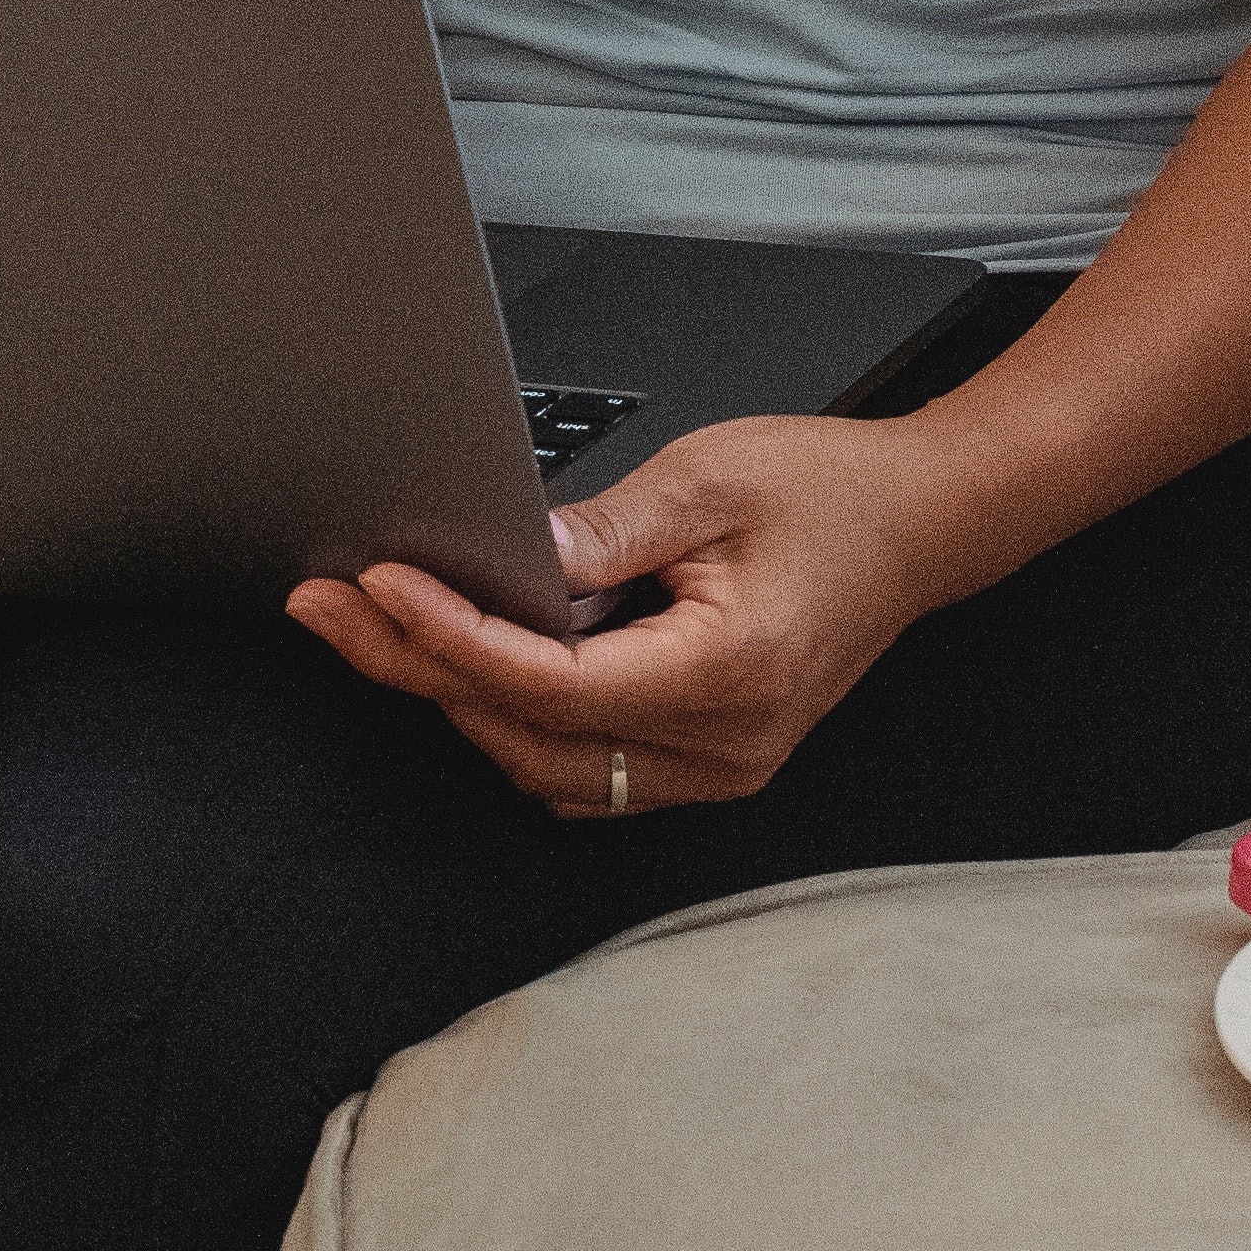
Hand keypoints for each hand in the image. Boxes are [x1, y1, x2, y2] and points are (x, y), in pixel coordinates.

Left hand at [286, 412, 983, 816]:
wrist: (919, 526)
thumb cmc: (832, 495)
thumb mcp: (710, 479)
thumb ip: (604, 530)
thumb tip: (512, 556)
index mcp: (726, 673)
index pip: (552, 683)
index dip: (451, 637)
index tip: (378, 588)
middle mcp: (723, 745)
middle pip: (531, 738)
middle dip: (419, 672)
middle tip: (330, 609)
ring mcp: (717, 767)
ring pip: (548, 770)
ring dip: (459, 703)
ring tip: (377, 630)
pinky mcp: (707, 761)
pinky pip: (583, 771)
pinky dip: (516, 724)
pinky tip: (468, 664)